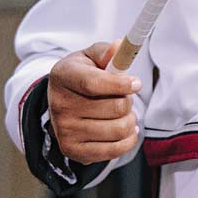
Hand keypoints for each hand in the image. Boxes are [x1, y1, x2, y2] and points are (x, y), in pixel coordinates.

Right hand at [46, 41, 140, 164]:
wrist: (63, 100)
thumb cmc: (84, 74)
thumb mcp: (92, 57)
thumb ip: (107, 51)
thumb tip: (119, 46)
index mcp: (64, 76)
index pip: (94, 83)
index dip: (121, 84)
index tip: (137, 83)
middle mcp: (60, 105)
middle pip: (116, 107)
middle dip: (128, 100)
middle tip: (121, 97)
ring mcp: (65, 130)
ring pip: (119, 128)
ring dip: (130, 120)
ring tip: (121, 113)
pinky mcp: (73, 150)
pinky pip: (115, 150)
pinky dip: (128, 139)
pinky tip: (123, 130)